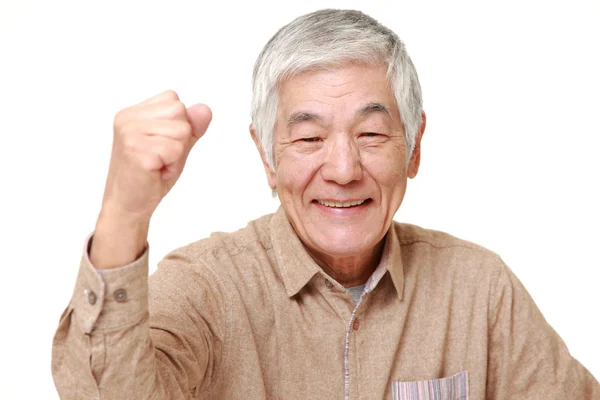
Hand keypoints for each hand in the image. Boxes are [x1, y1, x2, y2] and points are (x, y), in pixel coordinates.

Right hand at [91, 90, 211, 267]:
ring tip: (159, 164)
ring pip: (181, 131)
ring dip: (176, 153)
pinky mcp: (136, 150)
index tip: (160, 145)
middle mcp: (128, 118)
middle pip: (180, 112)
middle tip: (161, 157)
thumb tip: (205, 109)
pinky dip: (172, 164)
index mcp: (133, 112)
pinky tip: (155, 171)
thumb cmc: (150, 175)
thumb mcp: (176, 145)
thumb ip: (191, 126)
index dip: (178, 126)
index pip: (174, 100)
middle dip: (179, 139)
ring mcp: (130, 133)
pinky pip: (175, 149)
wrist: (128, 205)